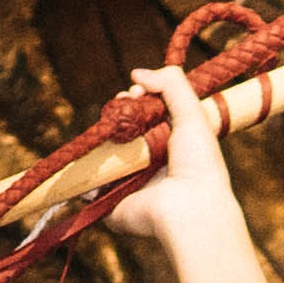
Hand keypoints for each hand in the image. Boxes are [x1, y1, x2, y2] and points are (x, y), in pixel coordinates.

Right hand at [94, 60, 271, 282]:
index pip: (145, 118)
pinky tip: (89, 161)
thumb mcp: (193, 114)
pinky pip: (90, 188)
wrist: (188, 208)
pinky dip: (84, 177)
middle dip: (114, 118)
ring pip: (103, 158)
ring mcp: (129, 185)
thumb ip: (172, 84)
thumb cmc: (198, 163)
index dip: (135, 102)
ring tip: (102, 133)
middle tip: (115, 110)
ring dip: (97, 143)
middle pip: (121, 135)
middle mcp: (149, 166)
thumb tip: (137, 73)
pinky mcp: (112, 204)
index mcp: (170, 147)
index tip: (133, 94)